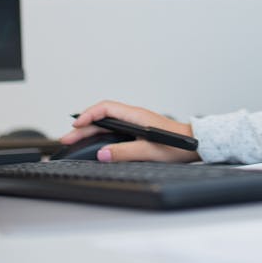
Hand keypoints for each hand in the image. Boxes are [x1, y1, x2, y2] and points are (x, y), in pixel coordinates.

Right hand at [61, 100, 199, 162]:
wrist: (193, 145)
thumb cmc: (176, 146)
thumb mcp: (148, 151)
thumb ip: (124, 152)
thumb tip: (101, 154)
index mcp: (135, 116)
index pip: (106, 108)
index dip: (89, 115)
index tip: (76, 125)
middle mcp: (134, 116)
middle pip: (102, 117)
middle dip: (83, 126)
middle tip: (67, 138)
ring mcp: (135, 122)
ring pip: (107, 122)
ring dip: (90, 130)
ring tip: (74, 139)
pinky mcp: (137, 130)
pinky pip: (113, 128)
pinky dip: (100, 133)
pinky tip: (94, 141)